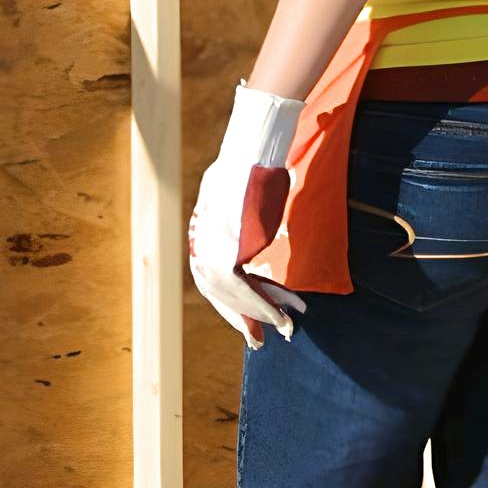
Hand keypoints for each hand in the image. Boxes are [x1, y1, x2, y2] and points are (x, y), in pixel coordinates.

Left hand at [186, 83, 307, 348]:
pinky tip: (282, 316)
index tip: (248, 322)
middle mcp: (202, 242)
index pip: (211, 278)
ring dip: (261, 315)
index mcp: (202, 232)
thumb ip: (234, 215)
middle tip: (260, 340)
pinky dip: (263, 306)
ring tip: (286, 328)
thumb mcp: (233, 192)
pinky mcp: (229, 247)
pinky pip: (244, 289)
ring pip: (233, 295)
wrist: (253, 147)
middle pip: (218, 292)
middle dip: (242, 319)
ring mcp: (213, 246)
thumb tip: (244, 229)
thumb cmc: (250, 163)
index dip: (229, 303)